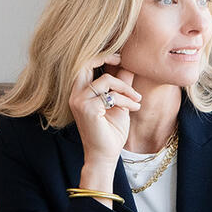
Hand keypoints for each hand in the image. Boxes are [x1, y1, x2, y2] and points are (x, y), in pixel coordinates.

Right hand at [68, 52, 140, 168]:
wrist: (105, 155)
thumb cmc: (111, 131)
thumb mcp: (118, 102)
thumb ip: (120, 83)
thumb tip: (128, 64)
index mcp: (79, 92)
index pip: (84, 64)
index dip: (102, 56)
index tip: (120, 58)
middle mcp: (75, 95)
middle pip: (86, 63)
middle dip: (106, 57)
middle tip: (123, 60)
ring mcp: (79, 102)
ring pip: (106, 80)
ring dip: (126, 87)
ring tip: (137, 98)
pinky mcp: (87, 109)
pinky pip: (111, 95)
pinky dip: (126, 99)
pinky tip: (134, 107)